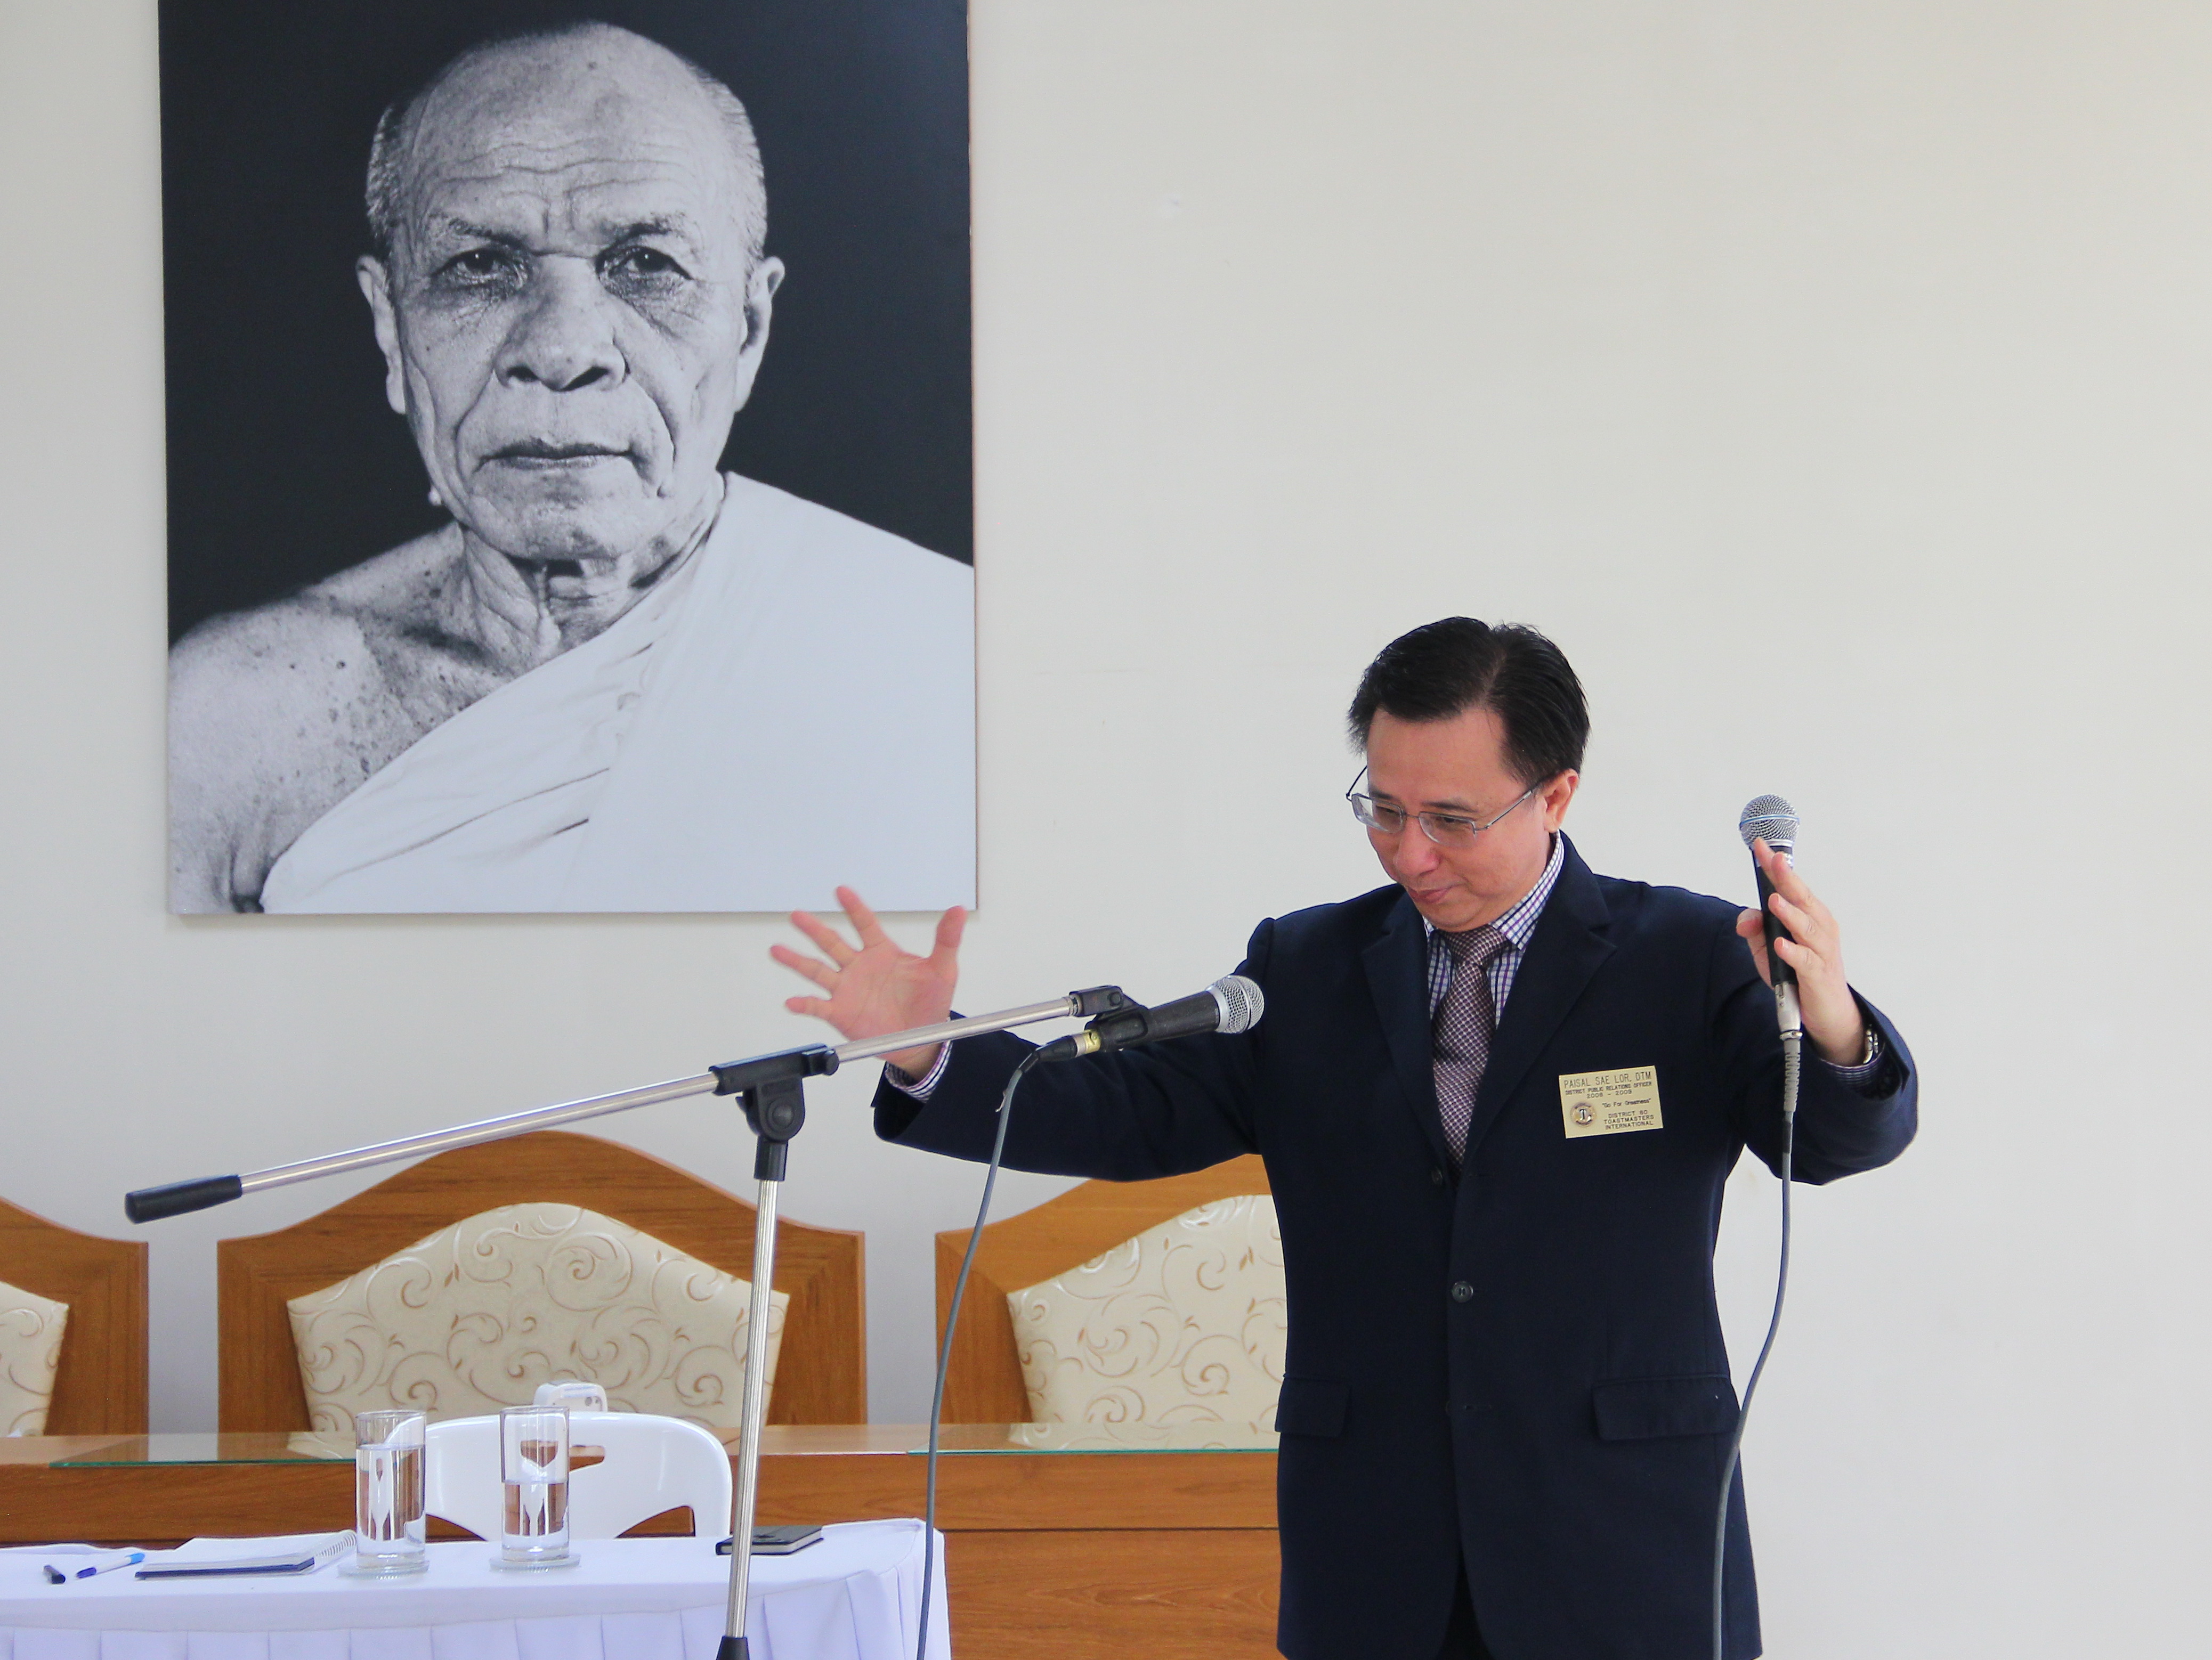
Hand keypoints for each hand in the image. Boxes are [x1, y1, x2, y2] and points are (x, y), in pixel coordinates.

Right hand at [770, 886, 965, 1075]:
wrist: (922, 1039)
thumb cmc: (931, 1002)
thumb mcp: (943, 970)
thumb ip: (946, 940)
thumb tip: (957, 909)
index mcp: (882, 952)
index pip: (865, 924)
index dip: (853, 907)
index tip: (841, 890)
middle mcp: (859, 967)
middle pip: (832, 943)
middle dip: (814, 929)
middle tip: (796, 914)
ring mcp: (847, 990)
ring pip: (817, 970)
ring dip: (796, 961)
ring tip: (777, 949)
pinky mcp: (841, 1013)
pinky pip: (818, 1007)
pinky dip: (804, 1004)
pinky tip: (791, 1001)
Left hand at [1734, 840, 1868, 1065]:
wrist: (1827, 1012)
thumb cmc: (1798, 974)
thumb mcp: (1768, 949)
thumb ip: (1754, 929)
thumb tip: (1745, 916)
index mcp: (1807, 915)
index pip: (1789, 886)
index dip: (1775, 866)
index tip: (1760, 845)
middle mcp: (1819, 927)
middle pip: (1802, 898)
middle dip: (1787, 878)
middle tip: (1775, 859)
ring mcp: (1821, 950)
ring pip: (1807, 927)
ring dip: (1790, 913)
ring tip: (1774, 900)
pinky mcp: (1819, 975)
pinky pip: (1806, 961)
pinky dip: (1793, 952)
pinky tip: (1781, 944)